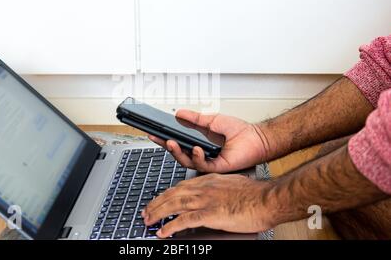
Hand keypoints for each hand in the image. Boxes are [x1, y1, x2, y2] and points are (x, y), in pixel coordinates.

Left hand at [142, 174, 273, 237]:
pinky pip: (184, 220)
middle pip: (173, 194)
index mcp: (208, 180)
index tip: (158, 200)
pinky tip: (163, 232)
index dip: (166, 194)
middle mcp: (204, 188)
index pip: (180, 185)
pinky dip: (171, 226)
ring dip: (158, 213)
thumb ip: (217, 191)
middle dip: (156, 203)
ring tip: (148, 221)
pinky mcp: (210, 214)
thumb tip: (211, 199)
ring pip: (174, 205)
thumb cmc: (254, 194)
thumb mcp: (231, 186)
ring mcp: (206, 200)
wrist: (266, 199)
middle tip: (146, 212)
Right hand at [148, 109, 269, 172]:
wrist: (256, 138)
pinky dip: (198, 157)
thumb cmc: (239, 130)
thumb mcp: (212, 120)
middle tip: (161, 139)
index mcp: (199, 143)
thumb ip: (194, 118)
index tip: (154, 134)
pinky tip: (197, 148)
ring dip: (178, 153)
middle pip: (179, 154)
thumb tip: (179, 113)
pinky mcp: (217, 168)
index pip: (178, 143)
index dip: (165, 139)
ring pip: (187, 161)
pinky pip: (203, 165)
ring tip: (173, 142)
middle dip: (167, 147)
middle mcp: (202, 154)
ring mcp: (209, 162)